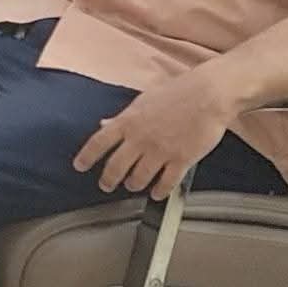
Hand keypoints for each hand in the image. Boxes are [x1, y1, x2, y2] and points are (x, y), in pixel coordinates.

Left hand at [72, 69, 234, 199]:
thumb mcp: (143, 100)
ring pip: (139, 178)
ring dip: (134, 185)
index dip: (86, 156)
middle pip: (116, 166)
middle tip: (106, 185)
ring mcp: (160, 151)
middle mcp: (140, 138)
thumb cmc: (178, 92)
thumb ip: (123, 116)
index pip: (99, 142)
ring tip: (133, 186)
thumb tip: (104, 123)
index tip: (79, 166)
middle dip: (108, 180)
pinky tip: (157, 194)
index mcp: (128, 120)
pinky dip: (160, 192)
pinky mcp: (182, 160)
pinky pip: (166, 183)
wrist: (208, 94)